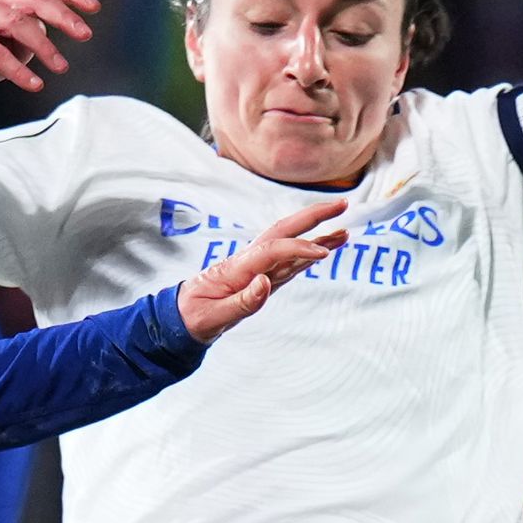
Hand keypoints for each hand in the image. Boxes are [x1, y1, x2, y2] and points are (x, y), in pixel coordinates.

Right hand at [0, 0, 97, 95]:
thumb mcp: (13, 38)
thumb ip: (33, 31)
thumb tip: (47, 34)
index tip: (95, 8)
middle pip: (36, 0)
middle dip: (64, 17)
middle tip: (85, 35)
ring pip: (17, 23)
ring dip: (44, 46)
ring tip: (61, 67)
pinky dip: (17, 69)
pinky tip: (35, 83)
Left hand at [176, 197, 346, 340]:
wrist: (178, 318)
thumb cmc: (193, 318)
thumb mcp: (212, 317)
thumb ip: (241, 302)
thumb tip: (265, 284)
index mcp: (237, 268)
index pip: (273, 250)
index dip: (299, 249)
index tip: (323, 254)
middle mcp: (248, 262)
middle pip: (283, 230)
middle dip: (313, 216)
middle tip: (343, 204)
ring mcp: (255, 269)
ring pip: (289, 245)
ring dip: (317, 235)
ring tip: (345, 231)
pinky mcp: (259, 278)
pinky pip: (287, 263)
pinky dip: (307, 254)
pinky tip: (324, 249)